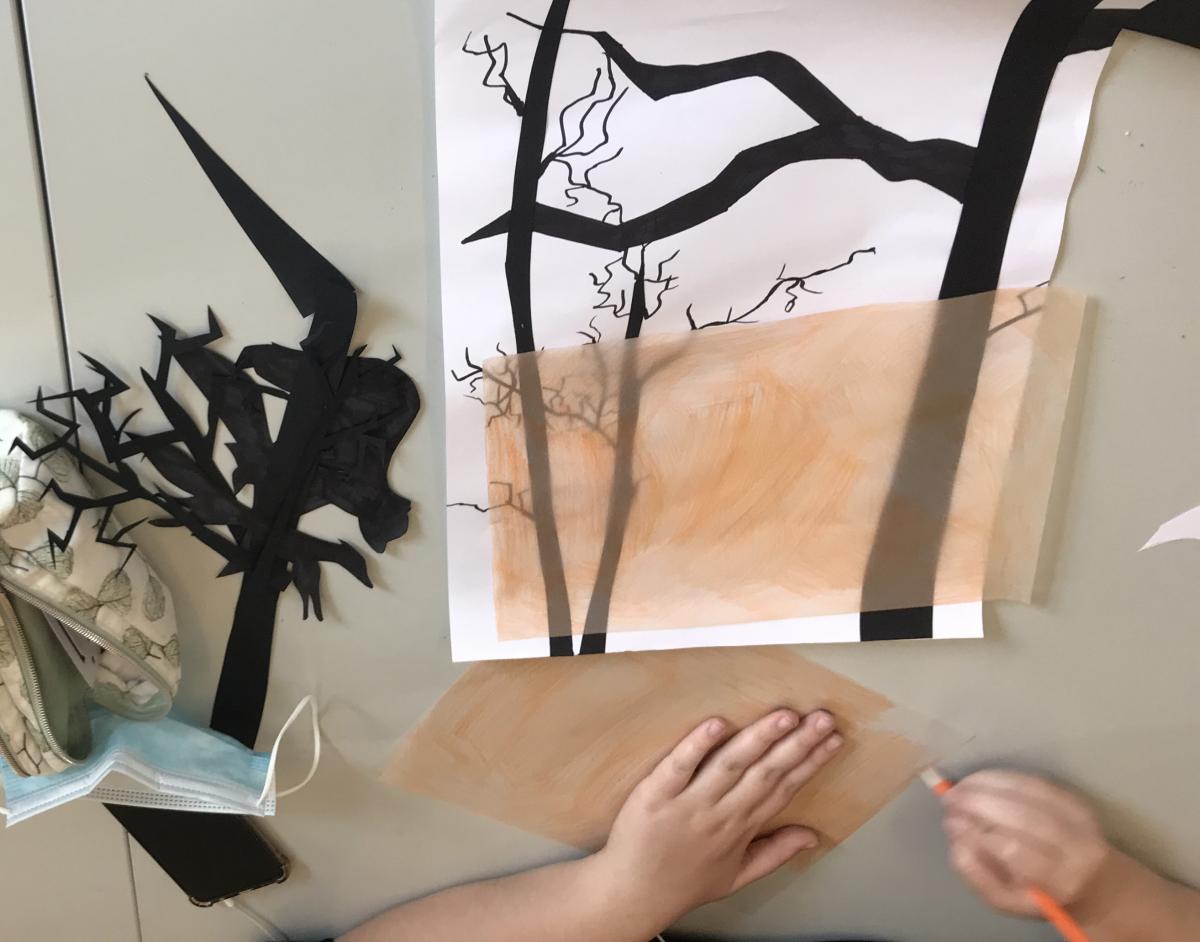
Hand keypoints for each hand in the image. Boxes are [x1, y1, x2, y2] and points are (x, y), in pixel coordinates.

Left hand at [592, 708, 842, 925]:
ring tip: (784, 716)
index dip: (811, 762)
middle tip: (822, 718)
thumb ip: (775, 852)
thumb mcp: (737, 875)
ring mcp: (688, 803)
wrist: (633, 893)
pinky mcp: (656, 795)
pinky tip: (715, 725)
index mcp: (741, 827)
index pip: (784, 788)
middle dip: (798, 743)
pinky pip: (679, 767)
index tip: (834, 738)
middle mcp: (720, 813)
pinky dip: (696, 746)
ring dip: (758, 739)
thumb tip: (812, 837)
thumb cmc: (684, 882)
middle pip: (765, 772)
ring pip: (730, 765)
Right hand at [942, 770, 1113, 916]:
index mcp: (1058, 881)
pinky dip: (1005, 776)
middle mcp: (1076, 848)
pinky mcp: (1076, 801)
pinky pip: (1037, 781)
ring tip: (960, 786)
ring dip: (990, 783)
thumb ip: (978, 875)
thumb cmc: (1042, 894)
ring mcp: (1080, 821)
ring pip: (1031, 792)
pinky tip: (981, 779)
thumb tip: (957, 841)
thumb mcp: (1007, 899)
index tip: (951, 823)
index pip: (1015, 851)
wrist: (1095, 883)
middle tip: (950, 798)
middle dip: (981, 802)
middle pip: (1025, 816)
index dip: (979, 833)